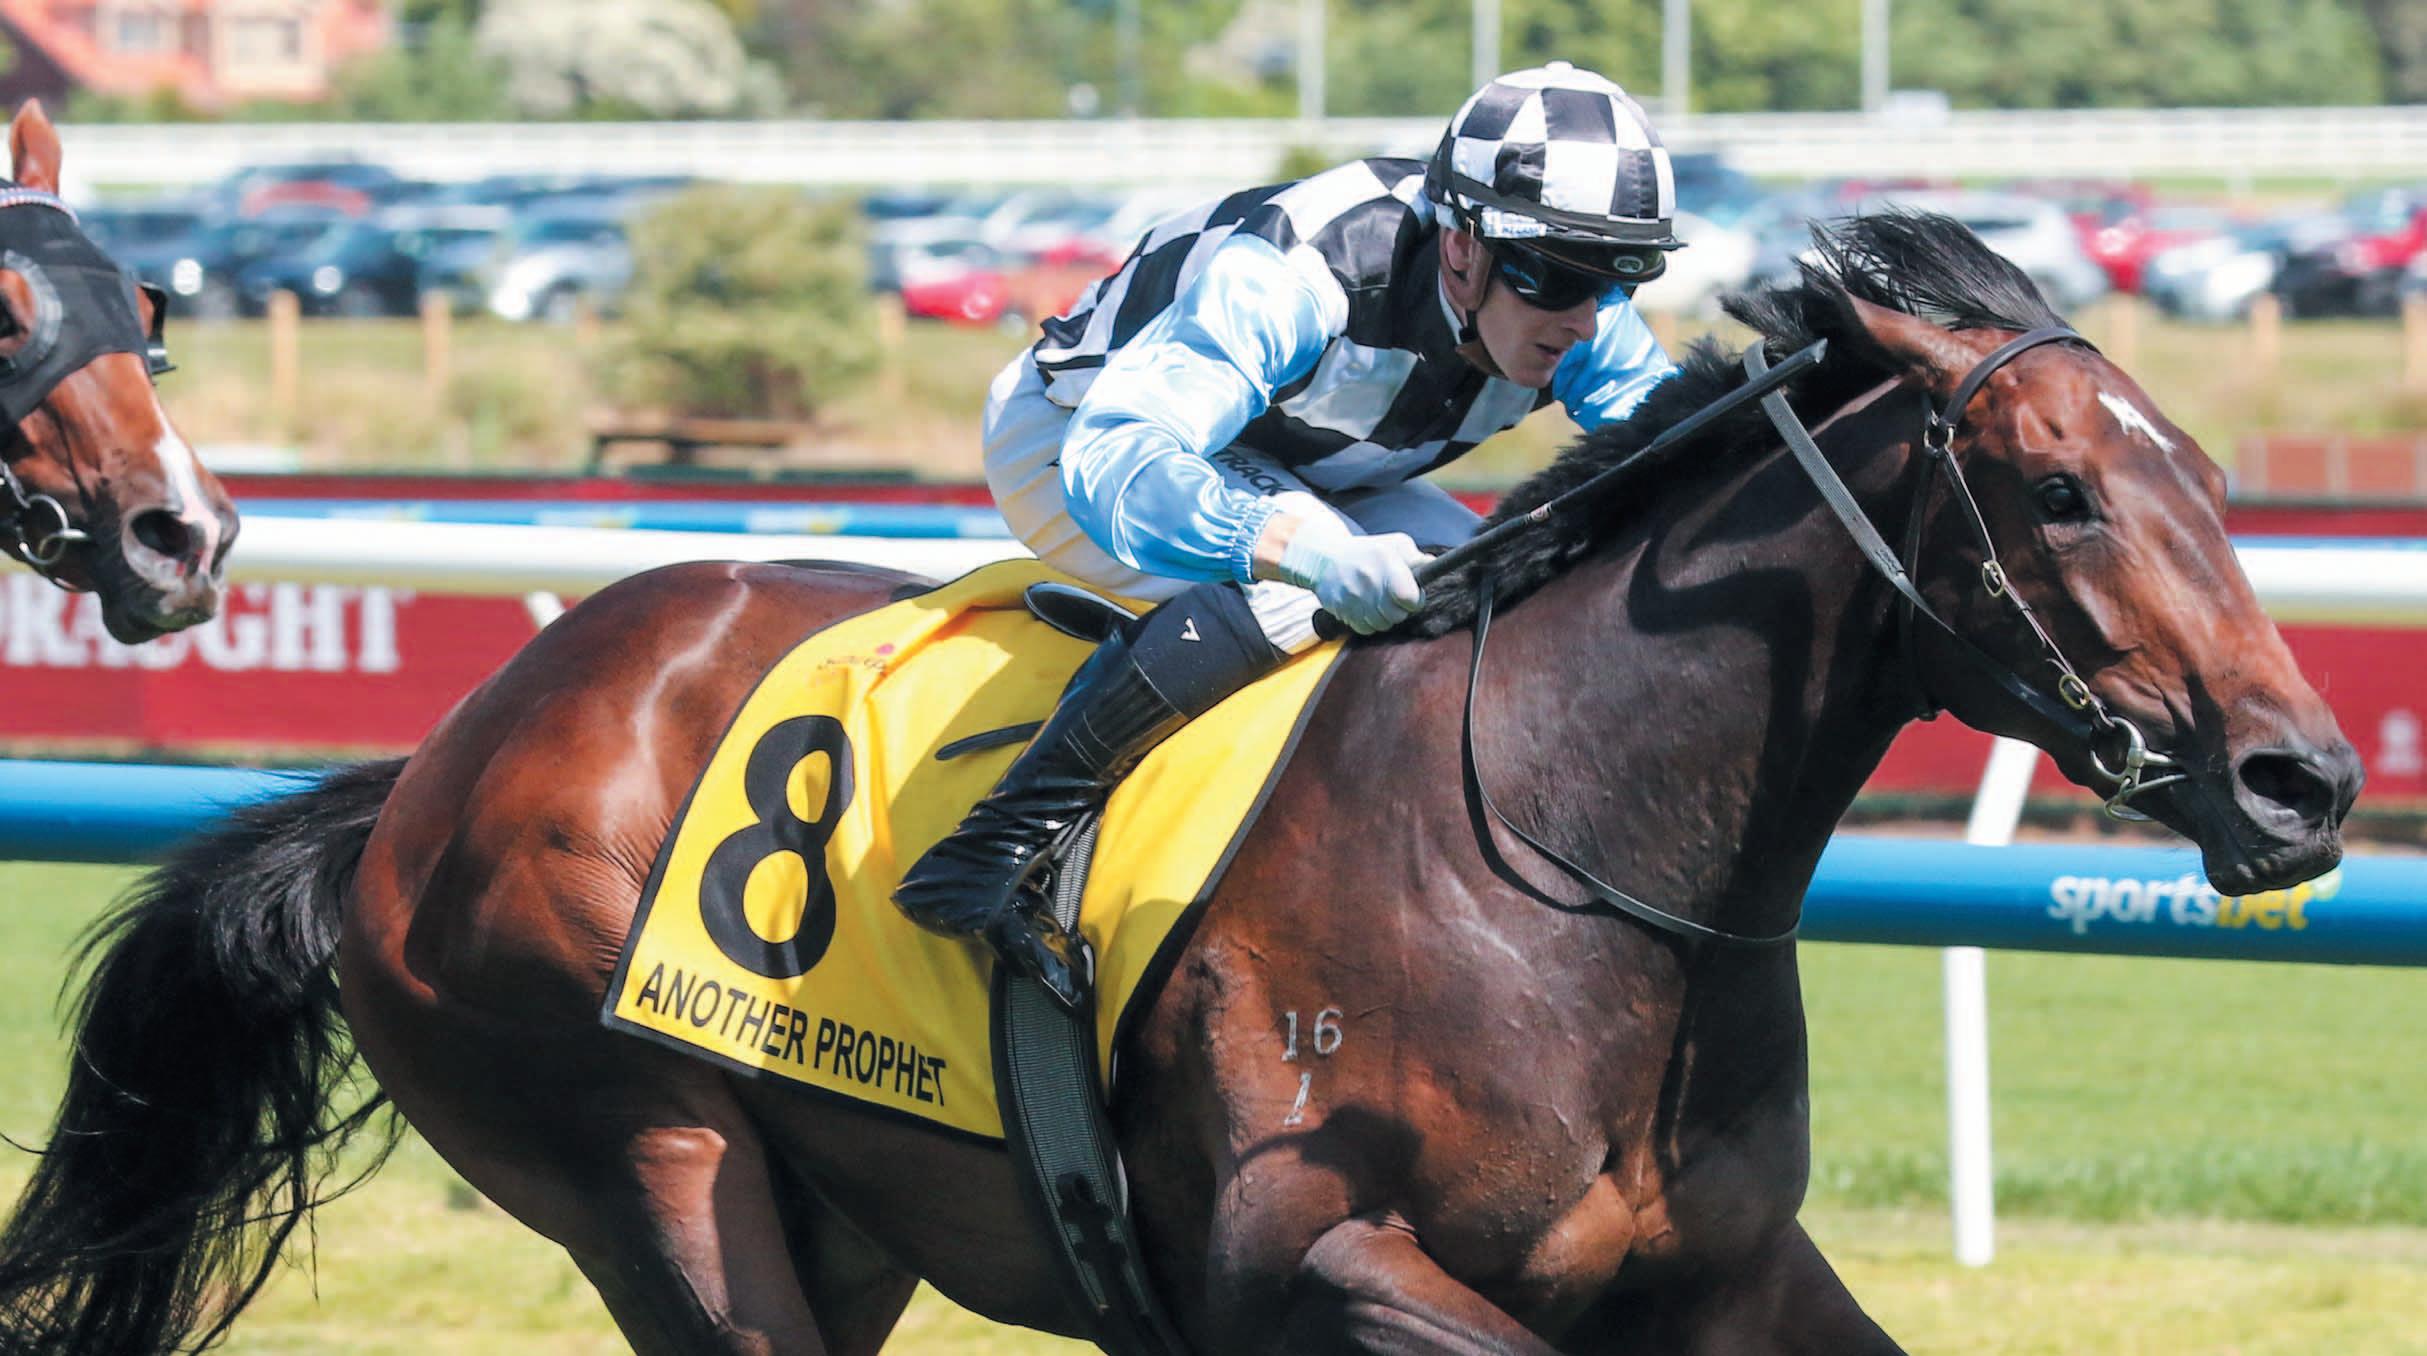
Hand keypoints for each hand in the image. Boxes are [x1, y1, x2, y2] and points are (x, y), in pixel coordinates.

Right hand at [1270, 514, 1426, 633]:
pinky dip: (1369, 622)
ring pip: (1382, 625)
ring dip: (1385, 617)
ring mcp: (1353, 597)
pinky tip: (1366, 607)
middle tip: (1395, 598)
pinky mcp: (1342, 610)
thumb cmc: (1366, 551)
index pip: (1409, 597)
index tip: (1413, 594)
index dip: (1415, 600)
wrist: (1324, 559)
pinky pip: (1366, 629)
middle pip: (1397, 615)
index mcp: (1385, 561)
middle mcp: (1368, 580)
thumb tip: (1432, 566)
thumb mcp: (1393, 544)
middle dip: (1401, 609)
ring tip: (1379, 601)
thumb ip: (1415, 557)